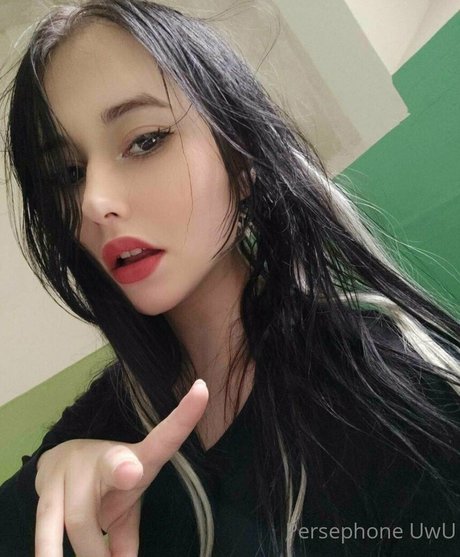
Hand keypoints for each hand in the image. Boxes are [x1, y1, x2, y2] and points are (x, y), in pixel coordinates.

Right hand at [34, 379, 208, 556]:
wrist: (58, 463)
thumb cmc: (104, 487)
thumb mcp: (124, 504)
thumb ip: (127, 534)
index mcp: (138, 457)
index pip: (165, 437)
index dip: (184, 416)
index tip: (202, 390)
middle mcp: (105, 457)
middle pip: (116, 474)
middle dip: (120, 489)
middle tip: (120, 524)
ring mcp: (73, 469)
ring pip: (80, 517)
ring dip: (90, 549)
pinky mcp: (46, 488)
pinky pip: (46, 524)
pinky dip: (50, 549)